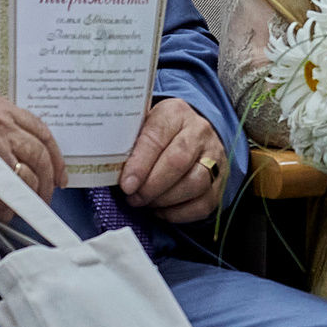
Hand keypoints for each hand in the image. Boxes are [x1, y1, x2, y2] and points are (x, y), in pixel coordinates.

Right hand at [0, 91, 63, 221]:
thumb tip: (22, 160)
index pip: (40, 130)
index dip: (55, 157)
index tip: (60, 175)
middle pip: (39, 156)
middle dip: (47, 181)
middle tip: (45, 198)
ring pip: (26, 177)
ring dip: (29, 198)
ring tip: (22, 208)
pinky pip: (5, 196)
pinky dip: (6, 208)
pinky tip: (1, 213)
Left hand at [116, 97, 226, 222]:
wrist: (192, 134)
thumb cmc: (158, 135)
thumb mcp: (142, 126)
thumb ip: (127, 142)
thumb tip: (105, 167)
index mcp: (175, 113)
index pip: (157, 137)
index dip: (140, 164)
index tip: (126, 185)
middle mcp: (199, 131)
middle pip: (178, 162)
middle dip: (151, 186)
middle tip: (133, 197)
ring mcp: (214, 156)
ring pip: (194, 183)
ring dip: (165, 200)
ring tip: (147, 202)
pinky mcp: (221, 181)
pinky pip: (203, 204)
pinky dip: (179, 213)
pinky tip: (162, 209)